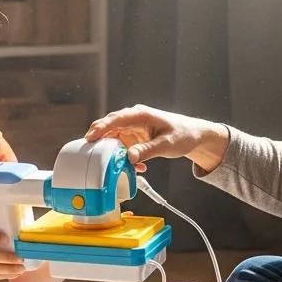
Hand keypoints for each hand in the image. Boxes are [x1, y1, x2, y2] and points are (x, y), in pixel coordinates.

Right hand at [84, 105, 227, 171]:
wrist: (192, 135)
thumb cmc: (182, 134)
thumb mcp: (167, 144)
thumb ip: (147, 150)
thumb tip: (129, 157)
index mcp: (141, 115)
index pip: (116, 119)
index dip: (101, 128)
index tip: (90, 138)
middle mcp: (133, 119)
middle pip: (109, 126)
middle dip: (98, 139)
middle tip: (88, 152)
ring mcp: (132, 128)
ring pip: (113, 138)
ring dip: (111, 151)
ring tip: (111, 164)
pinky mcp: (133, 138)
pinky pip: (121, 146)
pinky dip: (122, 156)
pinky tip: (133, 167)